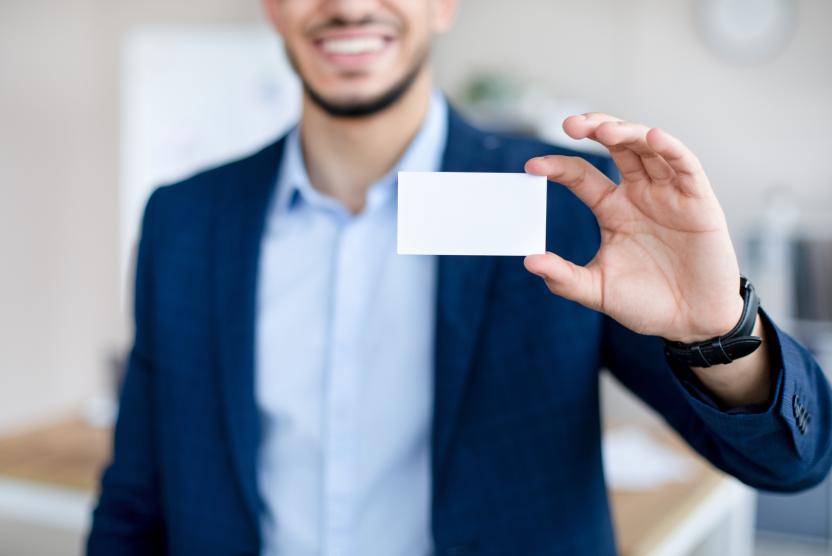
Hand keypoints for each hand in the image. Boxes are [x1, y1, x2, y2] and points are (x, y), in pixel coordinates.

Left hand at [524, 113, 743, 342]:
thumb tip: (529, 261)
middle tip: (570, 124)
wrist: (692, 323)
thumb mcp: (597, 291)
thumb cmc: (647, 303)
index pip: (581, 176)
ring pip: (648, 148)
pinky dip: (671, 148)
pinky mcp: (699, 201)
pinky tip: (652, 137)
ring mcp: (669, 194)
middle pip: (616, 147)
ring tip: (605, 131)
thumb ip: (564, 278)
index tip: (531, 167)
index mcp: (613, 209)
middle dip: (595, 129)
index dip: (558, 167)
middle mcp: (640, 194)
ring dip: (627, 132)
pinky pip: (685, 166)